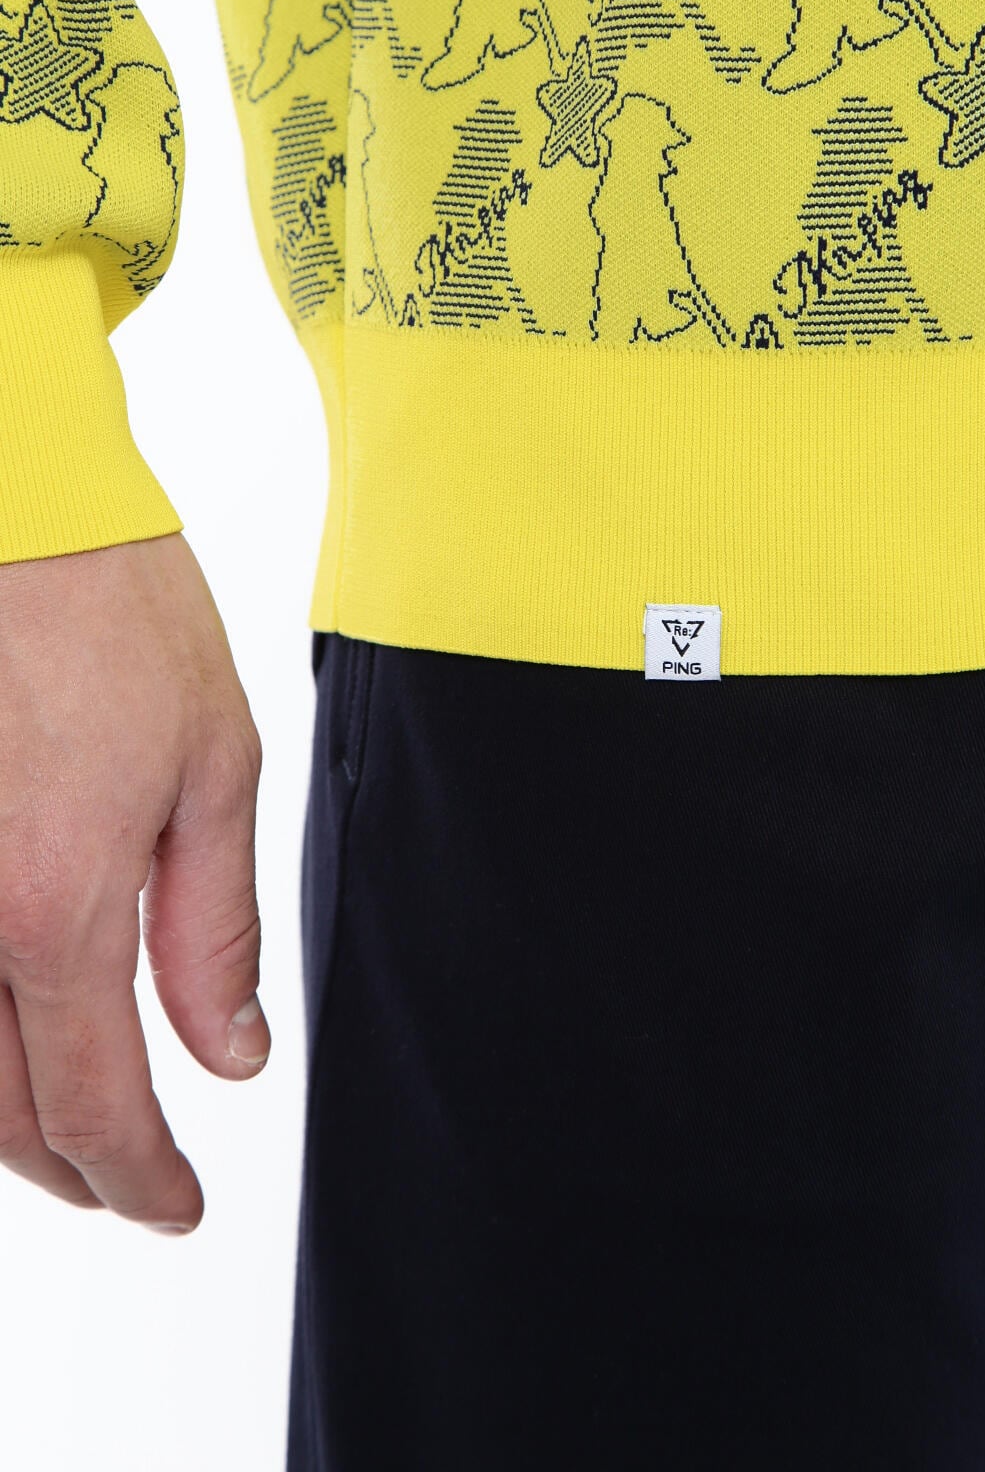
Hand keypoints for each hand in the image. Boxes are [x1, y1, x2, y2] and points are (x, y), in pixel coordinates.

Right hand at [0, 531, 269, 1232]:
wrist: (19, 509)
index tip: (176, 1206)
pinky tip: (12, 1027)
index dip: (141, 1178)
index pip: (96, 1106)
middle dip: (73, 1168)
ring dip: (6, 1119)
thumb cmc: (116, 617)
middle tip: (133, 1183)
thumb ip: (211, 930)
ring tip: (72, 1129)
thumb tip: (230, 1054)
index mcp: (56, 908)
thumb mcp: (212, 768)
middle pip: (1, 1114)